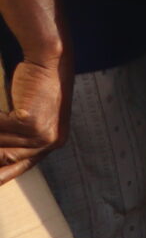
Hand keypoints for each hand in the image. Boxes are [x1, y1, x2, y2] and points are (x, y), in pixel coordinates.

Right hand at [0, 55, 64, 184]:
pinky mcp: (32, 122)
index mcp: (50, 145)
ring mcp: (42, 135)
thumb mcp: (26, 116)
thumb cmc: (35, 87)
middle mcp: (49, 143)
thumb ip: (14, 137)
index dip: (0, 176)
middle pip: (6, 159)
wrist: (49, 62)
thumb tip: (2, 154)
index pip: (18, 167)